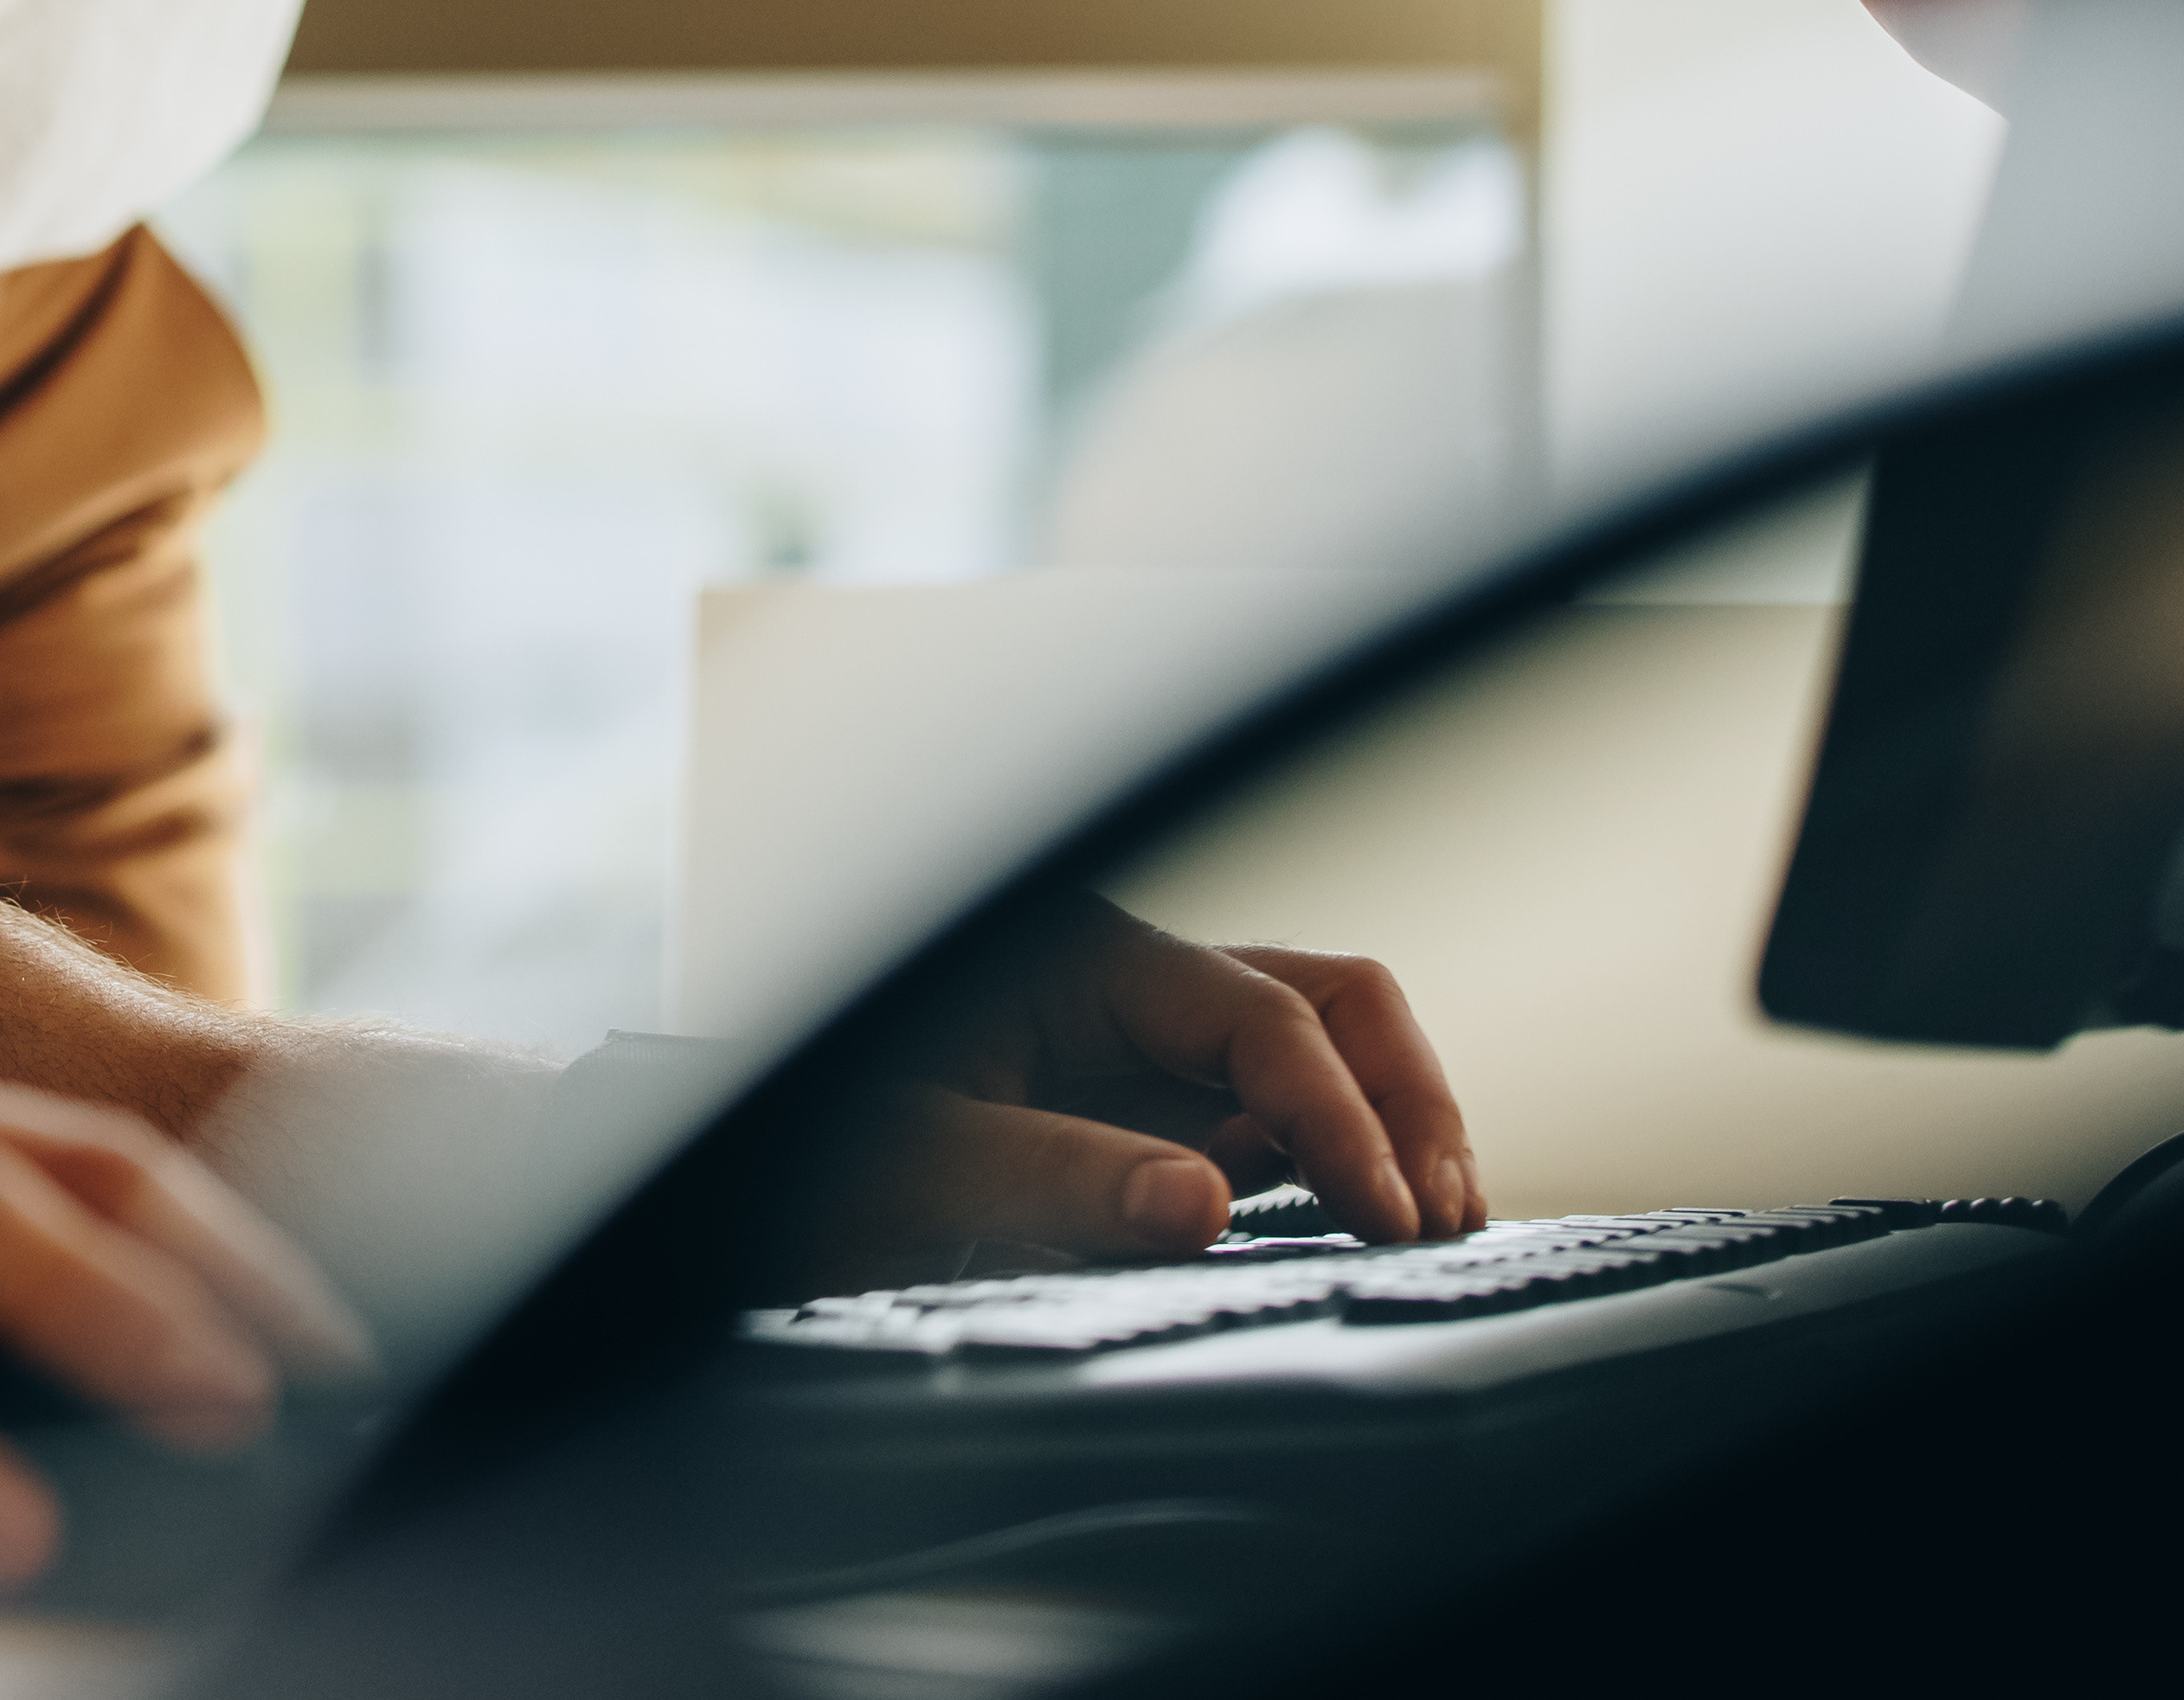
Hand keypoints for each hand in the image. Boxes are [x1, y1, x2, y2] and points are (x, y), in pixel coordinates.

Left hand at [828, 901, 1481, 1287]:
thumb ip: (1051, 1177)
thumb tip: (1197, 1206)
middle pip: (1325, 1000)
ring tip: (1432, 1221)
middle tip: (1440, 1212)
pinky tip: (1363, 1226)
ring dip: (1386, 1122)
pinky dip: (1337, 1162)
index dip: (1341, 1115)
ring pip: (1319, 1049)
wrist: (743, 1173)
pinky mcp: (1150, 1117)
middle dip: (1403, 1092)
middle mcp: (1133, 987)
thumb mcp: (912, 1162)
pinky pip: (1274, 1118)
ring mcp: (1149, 1051)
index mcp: (1083, 957)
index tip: (1384, 1212)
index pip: (1263, 1017)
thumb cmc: (806, 1142)